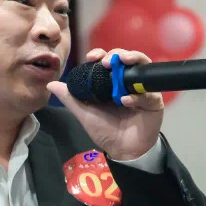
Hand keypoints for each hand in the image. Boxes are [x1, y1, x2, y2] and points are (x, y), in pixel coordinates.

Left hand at [47, 48, 164, 160]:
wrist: (123, 150)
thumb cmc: (106, 130)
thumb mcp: (85, 113)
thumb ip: (71, 98)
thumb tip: (51, 84)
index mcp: (112, 82)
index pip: (109, 60)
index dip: (101, 54)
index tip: (92, 56)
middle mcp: (128, 82)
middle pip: (127, 59)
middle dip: (117, 54)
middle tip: (106, 60)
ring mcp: (143, 90)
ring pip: (142, 68)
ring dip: (133, 61)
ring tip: (122, 63)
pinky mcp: (154, 102)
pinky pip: (148, 94)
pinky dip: (137, 95)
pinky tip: (125, 100)